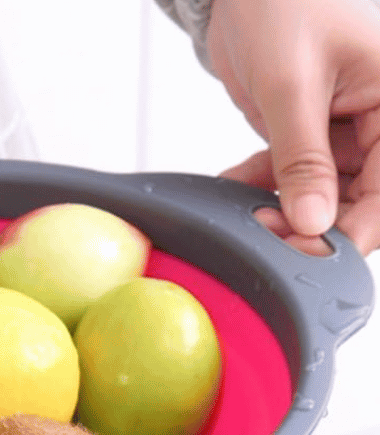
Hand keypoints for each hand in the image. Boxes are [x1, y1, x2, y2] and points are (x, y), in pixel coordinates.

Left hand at [206, 0, 379, 255]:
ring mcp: (345, 132)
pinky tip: (233, 190)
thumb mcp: (292, 86)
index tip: (310, 249)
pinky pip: (292, 179)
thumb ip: (303, 160)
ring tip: (247, 213)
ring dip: (283, 211)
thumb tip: (313, 222)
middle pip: (361, 201)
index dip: (354, 228)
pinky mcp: (310, 137)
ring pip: (324, 197)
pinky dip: (262, 188)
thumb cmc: (282, 5)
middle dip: (313, 224)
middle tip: (267, 234)